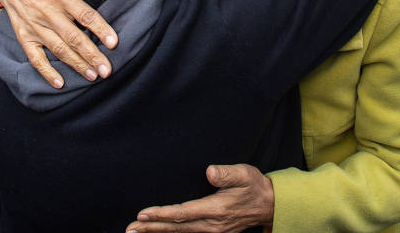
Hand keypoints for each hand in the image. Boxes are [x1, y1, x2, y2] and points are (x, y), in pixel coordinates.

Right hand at [0, 0, 117, 87]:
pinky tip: (59, 83)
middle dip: (92, 55)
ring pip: (59, 50)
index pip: (86, 16)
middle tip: (106, 70)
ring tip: (92, 76)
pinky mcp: (25, 36)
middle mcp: (50, 14)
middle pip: (74, 38)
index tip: (114, 43)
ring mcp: (36, 27)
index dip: (101, 30)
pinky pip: (35, 57)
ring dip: (76, 64)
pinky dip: (46, 72)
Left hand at [125, 164, 273, 232]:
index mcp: (216, 209)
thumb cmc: (254, 185)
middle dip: (151, 228)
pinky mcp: (212, 231)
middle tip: (130, 228)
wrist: (268, 205)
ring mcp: (212, 230)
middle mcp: (212, 224)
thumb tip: (209, 172)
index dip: (161, 215)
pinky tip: (158, 231)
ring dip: (157, 232)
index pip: (183, 213)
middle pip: (176, 228)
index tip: (142, 214)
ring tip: (135, 232)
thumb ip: (227, 173)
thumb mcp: (244, 173)